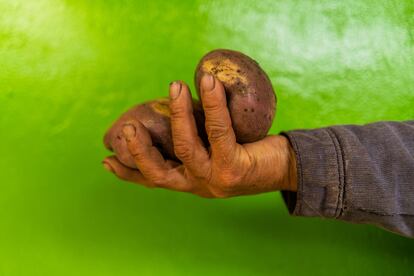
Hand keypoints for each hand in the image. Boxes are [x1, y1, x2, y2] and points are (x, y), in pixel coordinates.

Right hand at [102, 74, 296, 197]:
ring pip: (186, 147)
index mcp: (190, 182)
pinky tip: (208, 84)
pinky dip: (212, 103)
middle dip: (140, 150)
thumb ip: (196, 142)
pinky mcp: (233, 168)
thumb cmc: (249, 154)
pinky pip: (218, 130)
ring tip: (174, 87)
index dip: (128, 172)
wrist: (286, 168)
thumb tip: (178, 111)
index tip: (107, 160)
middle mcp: (198, 185)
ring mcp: (215, 179)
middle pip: (159, 172)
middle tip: (130, 125)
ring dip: (178, 114)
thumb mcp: (216, 152)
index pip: (153, 180)